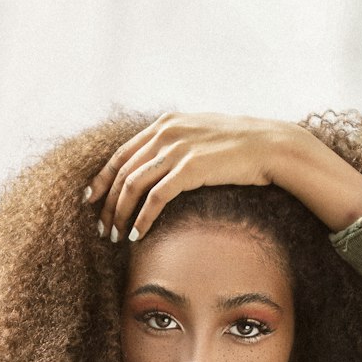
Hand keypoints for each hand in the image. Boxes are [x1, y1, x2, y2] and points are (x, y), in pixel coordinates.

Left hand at [83, 112, 291, 242]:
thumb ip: (178, 144)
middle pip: (122, 172)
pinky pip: (155, 198)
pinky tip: (137, 235)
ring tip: (116, 237)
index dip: (102, 179)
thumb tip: (162, 164)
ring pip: (133, 186)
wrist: (270, 145)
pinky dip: (142, 218)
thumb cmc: (240, 146)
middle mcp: (166, 133)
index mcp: (164, 124)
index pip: (121, 154)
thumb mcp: (201, 135)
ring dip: (120, 214)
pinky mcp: (191, 169)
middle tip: (102, 229)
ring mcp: (177, 149)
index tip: (91, 200)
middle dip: (107, 203)